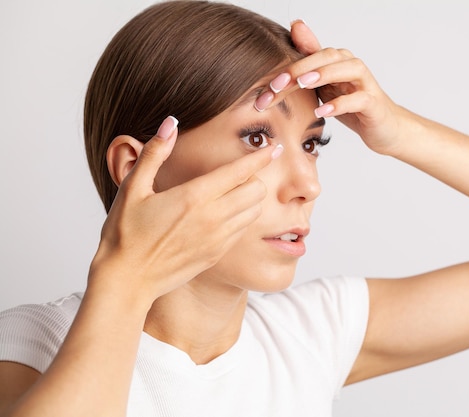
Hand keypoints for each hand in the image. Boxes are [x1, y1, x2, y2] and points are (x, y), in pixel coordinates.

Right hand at [89, 116, 281, 301]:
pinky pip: (243, 231)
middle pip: (256, 191)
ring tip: (234, 192)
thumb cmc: (124, 233)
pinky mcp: (217, 255)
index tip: (275, 147)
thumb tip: (170, 123)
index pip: (239, 172)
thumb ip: (154, 153)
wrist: (127, 280)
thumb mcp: (132, 188)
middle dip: (255, 178)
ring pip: (254, 212)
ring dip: (251, 199)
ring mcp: (217, 239)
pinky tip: (224, 214)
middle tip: (241, 173)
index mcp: (193, 197)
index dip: (261, 157)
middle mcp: (212, 218)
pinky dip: (242, 218)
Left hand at [254, 21, 406, 156]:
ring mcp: (365, 83)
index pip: (310, 56)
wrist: (385, 129)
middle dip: (300, 69)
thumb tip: (292, 30)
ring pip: (347, 69)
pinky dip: (341, 104)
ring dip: (323, 74)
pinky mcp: (374, 103)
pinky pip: (358, 99)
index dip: (288, 67)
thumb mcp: (325, 87)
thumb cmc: (353, 106)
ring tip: (303, 84)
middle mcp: (352, 66)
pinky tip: (323, 111)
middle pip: (326, 58)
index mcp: (337, 61)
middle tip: (276, 85)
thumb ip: (309, 63)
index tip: (266, 85)